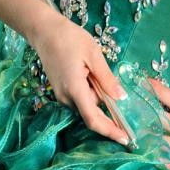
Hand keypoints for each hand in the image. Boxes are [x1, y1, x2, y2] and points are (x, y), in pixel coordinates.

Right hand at [32, 11, 129, 146]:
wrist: (44, 30)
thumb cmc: (69, 38)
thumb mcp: (94, 55)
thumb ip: (107, 78)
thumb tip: (121, 97)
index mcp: (74, 89)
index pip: (93, 119)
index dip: (110, 131)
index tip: (125, 139)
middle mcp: (66, 97)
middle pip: (92, 113)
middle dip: (108, 108)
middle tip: (120, 95)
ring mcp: (61, 95)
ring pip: (87, 105)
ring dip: (99, 97)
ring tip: (99, 72)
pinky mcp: (61, 90)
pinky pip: (81, 98)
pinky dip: (92, 93)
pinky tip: (93, 76)